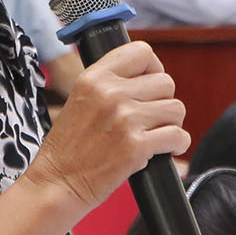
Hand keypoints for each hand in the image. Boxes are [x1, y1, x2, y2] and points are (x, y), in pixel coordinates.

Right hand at [25, 41, 186, 209]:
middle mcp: (110, 93)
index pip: (142, 52)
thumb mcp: (79, 98)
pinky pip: (177, 136)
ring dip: (172, 123)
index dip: (153, 68)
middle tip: (151, 118)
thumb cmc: (68, 146)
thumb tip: (147, 76)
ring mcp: (125, 119)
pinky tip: (167, 149)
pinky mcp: (136, 147)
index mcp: (95, 77)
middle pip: (165, 82)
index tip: (150, 85)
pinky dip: (178, 144)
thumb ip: (109, 83)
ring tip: (157, 134)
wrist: (57, 182)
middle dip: (163, 101)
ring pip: (176, 108)